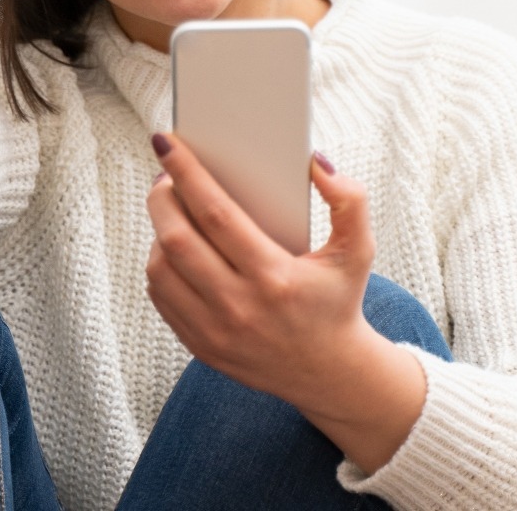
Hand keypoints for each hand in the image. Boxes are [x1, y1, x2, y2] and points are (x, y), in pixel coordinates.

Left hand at [145, 134, 427, 471]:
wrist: (329, 373)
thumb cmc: (337, 301)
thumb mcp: (358, 251)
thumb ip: (350, 201)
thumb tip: (316, 163)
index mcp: (274, 277)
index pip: (216, 214)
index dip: (186, 173)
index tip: (167, 143)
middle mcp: (239, 307)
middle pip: (177, 239)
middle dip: (161, 197)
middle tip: (165, 174)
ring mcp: (214, 330)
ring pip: (161, 267)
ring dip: (158, 230)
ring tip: (171, 208)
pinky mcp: (199, 345)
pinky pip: (161, 295)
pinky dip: (159, 263)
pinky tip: (173, 245)